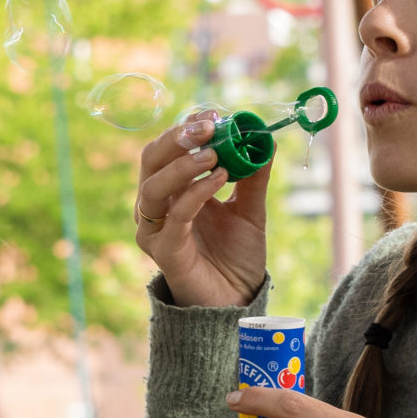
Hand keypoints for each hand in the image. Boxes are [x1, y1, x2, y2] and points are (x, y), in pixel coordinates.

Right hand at [134, 117, 268, 309]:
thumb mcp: (250, 210)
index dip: (187, 127)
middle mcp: (158, 206)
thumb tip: (265, 139)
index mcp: (174, 190)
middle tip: (209, 125)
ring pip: (153, 186)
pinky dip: (196, 193)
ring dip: (184, 164)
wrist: (236, 303)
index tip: (214, 114)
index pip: (169, 148)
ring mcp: (155, 229)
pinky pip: (175, 216)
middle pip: (151, 159)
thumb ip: (253, 176)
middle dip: (178, 137)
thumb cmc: (236, 258)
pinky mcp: (163, 252)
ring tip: (215, 155)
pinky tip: (219, 179)